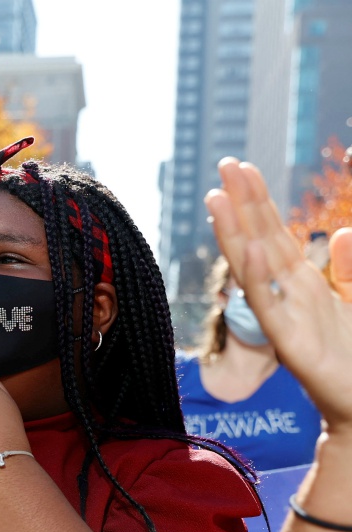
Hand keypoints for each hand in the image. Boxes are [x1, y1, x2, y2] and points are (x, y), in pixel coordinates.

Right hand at [205, 159, 351, 431]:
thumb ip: (351, 267)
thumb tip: (338, 231)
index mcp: (303, 282)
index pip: (274, 232)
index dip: (259, 199)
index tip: (243, 167)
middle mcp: (288, 294)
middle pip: (259, 239)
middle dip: (243, 202)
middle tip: (224, 165)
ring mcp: (285, 316)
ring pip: (254, 266)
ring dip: (234, 231)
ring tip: (217, 197)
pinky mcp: (290, 341)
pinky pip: (268, 305)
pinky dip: (255, 276)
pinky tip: (246, 248)